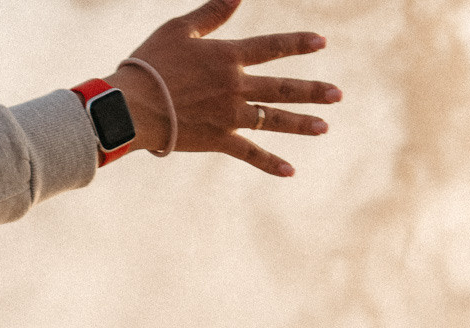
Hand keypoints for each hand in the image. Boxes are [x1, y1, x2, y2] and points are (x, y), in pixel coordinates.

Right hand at [106, 0, 341, 178]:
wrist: (132, 107)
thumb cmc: (151, 64)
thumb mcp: (180, 30)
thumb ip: (212, 13)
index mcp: (228, 57)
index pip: (272, 47)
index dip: (297, 43)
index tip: (321, 43)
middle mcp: (235, 88)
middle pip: (281, 88)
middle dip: (312, 91)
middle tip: (337, 95)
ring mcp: (229, 117)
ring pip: (273, 121)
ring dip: (300, 124)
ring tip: (324, 127)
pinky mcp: (218, 141)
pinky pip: (250, 153)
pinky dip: (270, 162)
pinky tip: (291, 170)